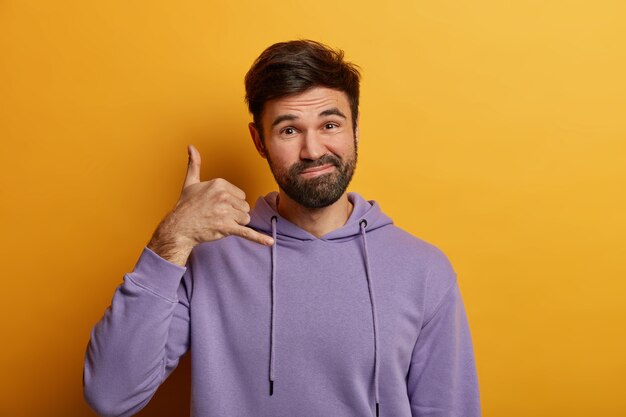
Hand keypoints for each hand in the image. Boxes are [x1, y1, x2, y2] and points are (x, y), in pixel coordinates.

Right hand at [147, 144, 272, 265]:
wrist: (178, 227)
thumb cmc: (185, 206)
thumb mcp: (190, 182)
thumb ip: (194, 164)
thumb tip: (191, 146)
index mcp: (220, 184)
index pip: (241, 195)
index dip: (231, 203)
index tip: (217, 206)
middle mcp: (224, 196)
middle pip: (244, 207)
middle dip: (234, 214)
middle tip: (217, 216)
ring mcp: (226, 212)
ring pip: (245, 219)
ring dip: (236, 224)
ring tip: (219, 223)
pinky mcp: (227, 227)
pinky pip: (247, 232)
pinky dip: (259, 238)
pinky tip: (270, 242)